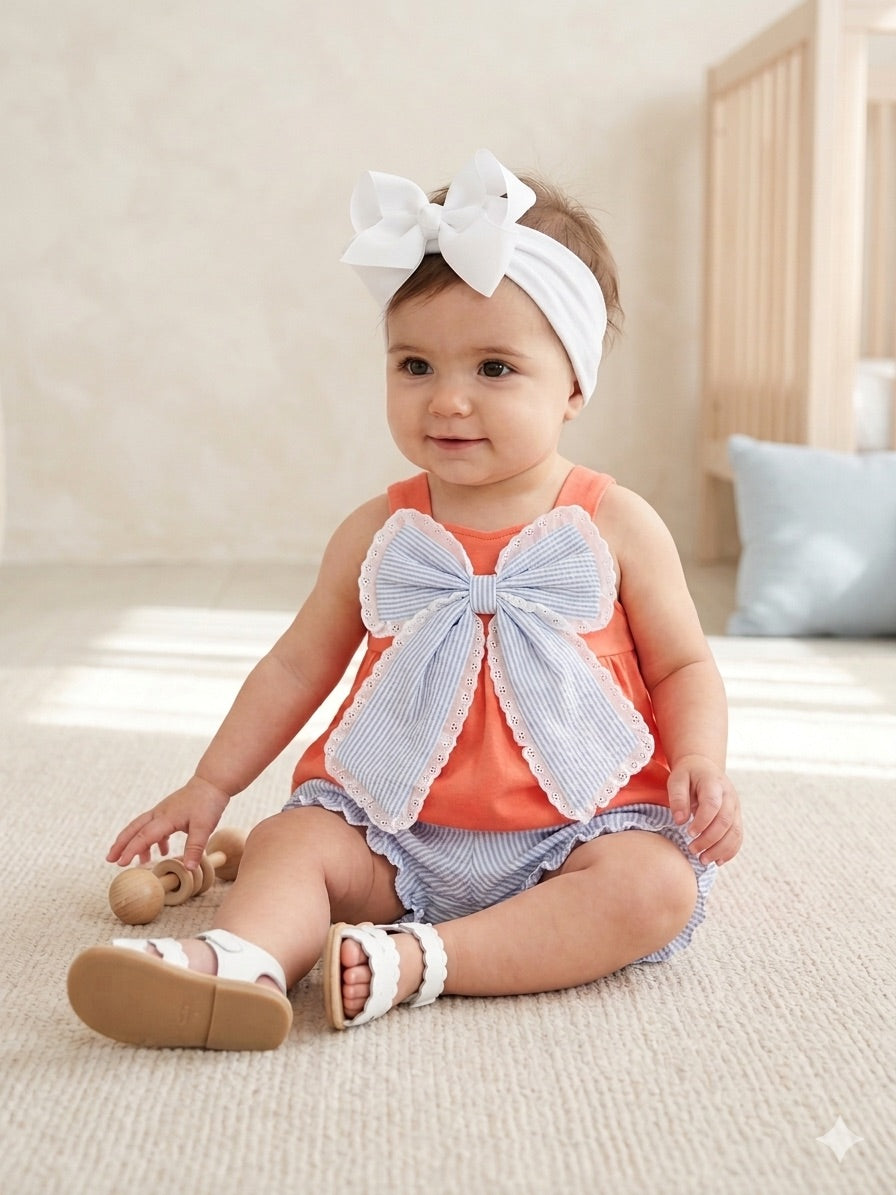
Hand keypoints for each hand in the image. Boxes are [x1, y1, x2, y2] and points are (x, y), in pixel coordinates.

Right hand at [106, 776, 231, 871]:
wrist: (212, 782)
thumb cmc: (207, 802)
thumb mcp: (204, 827)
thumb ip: (194, 848)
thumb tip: (187, 868)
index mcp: (165, 818)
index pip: (143, 836)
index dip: (130, 850)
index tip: (119, 863)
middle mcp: (159, 814)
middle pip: (134, 829)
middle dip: (120, 844)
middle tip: (109, 859)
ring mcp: (163, 811)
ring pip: (142, 828)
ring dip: (136, 843)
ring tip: (136, 861)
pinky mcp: (170, 812)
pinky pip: (156, 827)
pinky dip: (155, 840)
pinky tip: (163, 851)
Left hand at [667, 755, 741, 864]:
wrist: (703, 768)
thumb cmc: (687, 774)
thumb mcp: (677, 779)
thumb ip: (677, 797)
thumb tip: (679, 821)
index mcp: (713, 783)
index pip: (712, 805)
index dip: (702, 822)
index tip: (688, 833)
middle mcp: (729, 796)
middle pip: (725, 821)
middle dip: (709, 839)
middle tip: (692, 850)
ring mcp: (735, 807)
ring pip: (734, 832)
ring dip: (720, 849)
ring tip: (703, 860)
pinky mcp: (737, 817)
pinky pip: (738, 836)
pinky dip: (730, 851)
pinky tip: (717, 861)